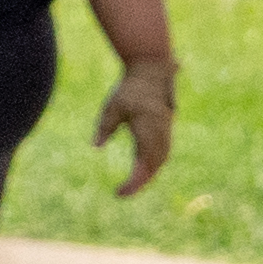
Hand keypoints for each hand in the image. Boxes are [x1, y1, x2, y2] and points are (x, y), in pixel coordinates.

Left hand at [102, 49, 177, 196]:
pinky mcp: (166, 128)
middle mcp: (160, 133)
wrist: (151, 71)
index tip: (120, 192)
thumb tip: (96, 146)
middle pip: (154, 166)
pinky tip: (143, 169)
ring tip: (132, 185)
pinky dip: (153, 164)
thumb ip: (105, 127)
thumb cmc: (129, 88)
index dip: (134, 182)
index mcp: (147, 129)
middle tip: (122, 193)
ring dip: (148, 174)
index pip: (143, 165)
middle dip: (141, 182)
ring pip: (161, 160)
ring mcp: (166, 131)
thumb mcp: (112, 106)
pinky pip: (163, 153)